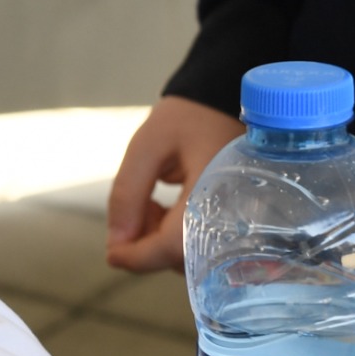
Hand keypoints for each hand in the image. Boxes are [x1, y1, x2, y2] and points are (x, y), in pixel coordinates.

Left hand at [105, 96, 242, 272]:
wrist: (224, 97)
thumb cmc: (187, 117)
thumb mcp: (147, 146)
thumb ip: (127, 193)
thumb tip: (116, 244)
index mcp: (216, 194)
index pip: (174, 248)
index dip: (138, 257)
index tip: (112, 254)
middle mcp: (237, 214)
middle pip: (184, 259)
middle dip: (147, 244)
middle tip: (137, 207)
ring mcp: (242, 220)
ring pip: (192, 256)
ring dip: (159, 240)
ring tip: (151, 201)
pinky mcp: (238, 221)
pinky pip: (203, 244)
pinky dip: (174, 234)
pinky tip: (164, 206)